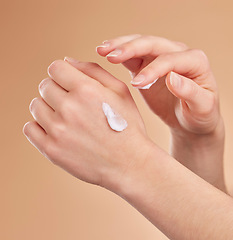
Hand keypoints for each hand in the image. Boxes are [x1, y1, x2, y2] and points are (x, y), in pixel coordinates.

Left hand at [23, 59, 153, 190]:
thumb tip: (68, 60)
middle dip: (56, 90)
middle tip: (72, 103)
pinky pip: (30, 128)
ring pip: (36, 106)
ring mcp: (57, 131)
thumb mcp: (120, 92)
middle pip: (44, 86)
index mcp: (86, 90)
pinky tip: (56, 130)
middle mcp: (69, 108)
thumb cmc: (127, 126)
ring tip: (67, 118)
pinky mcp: (51, 150)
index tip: (68, 82)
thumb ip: (94, 70)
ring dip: (48, 107)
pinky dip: (39, 126)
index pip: (55, 68)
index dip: (62, 73)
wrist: (129, 163)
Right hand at [96, 35, 225, 190]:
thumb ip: (190, 92)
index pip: (170, 59)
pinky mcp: (147, 66)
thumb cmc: (199, 114)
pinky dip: (119, 55)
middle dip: (131, 48)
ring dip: (121, 46)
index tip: (136, 84)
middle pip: (153, 44)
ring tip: (103, 50)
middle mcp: (178, 54)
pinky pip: (132, 57)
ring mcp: (161, 58)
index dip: (152, 69)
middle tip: (111, 56)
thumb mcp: (202, 107)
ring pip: (140, 45)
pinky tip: (106, 54)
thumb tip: (172, 77)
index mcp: (195, 61)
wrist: (190, 119)